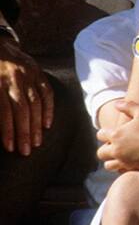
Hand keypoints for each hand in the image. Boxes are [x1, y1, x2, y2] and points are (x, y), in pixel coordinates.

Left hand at [0, 38, 52, 154]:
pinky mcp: (39, 73)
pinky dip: (48, 109)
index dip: (7, 130)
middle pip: (22, 110)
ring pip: (36, 103)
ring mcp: (29, 75)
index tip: (10, 147)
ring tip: (36, 143)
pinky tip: (47, 125)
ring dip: (36, 125)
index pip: (4, 111)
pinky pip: (47, 93)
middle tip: (25, 151)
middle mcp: (14, 79)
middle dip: (24, 132)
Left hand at [96, 100, 138, 171]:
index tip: (112, 134)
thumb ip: (128, 106)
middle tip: (115, 147)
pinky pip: (119, 171)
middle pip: (100, 152)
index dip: (105, 134)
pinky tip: (129, 162)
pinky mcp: (130, 168)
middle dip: (106, 150)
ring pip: (107, 165)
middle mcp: (117, 148)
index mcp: (116, 134)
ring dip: (112, 161)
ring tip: (120, 157)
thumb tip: (116, 104)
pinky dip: (121, 168)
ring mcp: (123, 160)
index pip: (101, 135)